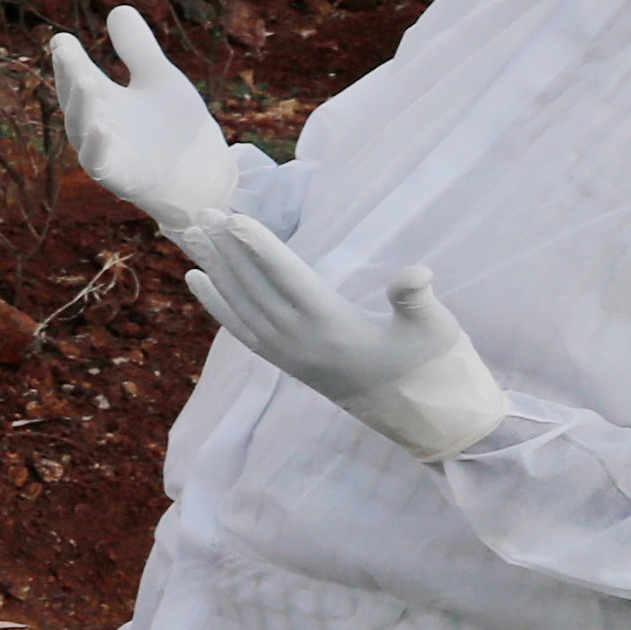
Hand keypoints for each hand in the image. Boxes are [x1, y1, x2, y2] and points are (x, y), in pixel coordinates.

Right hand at [43, 5, 239, 229]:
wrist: (203, 173)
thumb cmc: (175, 128)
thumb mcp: (159, 78)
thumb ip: (138, 49)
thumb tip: (118, 8)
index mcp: (104, 100)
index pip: (78, 75)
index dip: (68, 58)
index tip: (61, 38)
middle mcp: (97, 124)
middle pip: (76, 98)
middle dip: (69, 75)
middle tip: (65, 51)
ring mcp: (105, 152)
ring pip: (82, 129)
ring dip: (81, 107)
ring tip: (85, 80)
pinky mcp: (118, 178)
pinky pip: (100, 163)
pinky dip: (98, 147)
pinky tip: (102, 128)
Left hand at [169, 213, 511, 460]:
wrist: (420, 417)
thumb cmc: (431, 365)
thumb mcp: (436, 329)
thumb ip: (418, 299)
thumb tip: (416, 272)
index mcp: (334, 327)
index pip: (288, 279)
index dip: (260, 247)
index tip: (232, 218)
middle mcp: (301, 342)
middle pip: (254, 287)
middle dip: (227, 249)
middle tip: (202, 212)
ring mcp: (288, 354)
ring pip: (241, 304)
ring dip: (217, 268)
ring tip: (194, 233)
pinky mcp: (285, 361)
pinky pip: (240, 327)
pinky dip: (216, 302)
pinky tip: (197, 277)